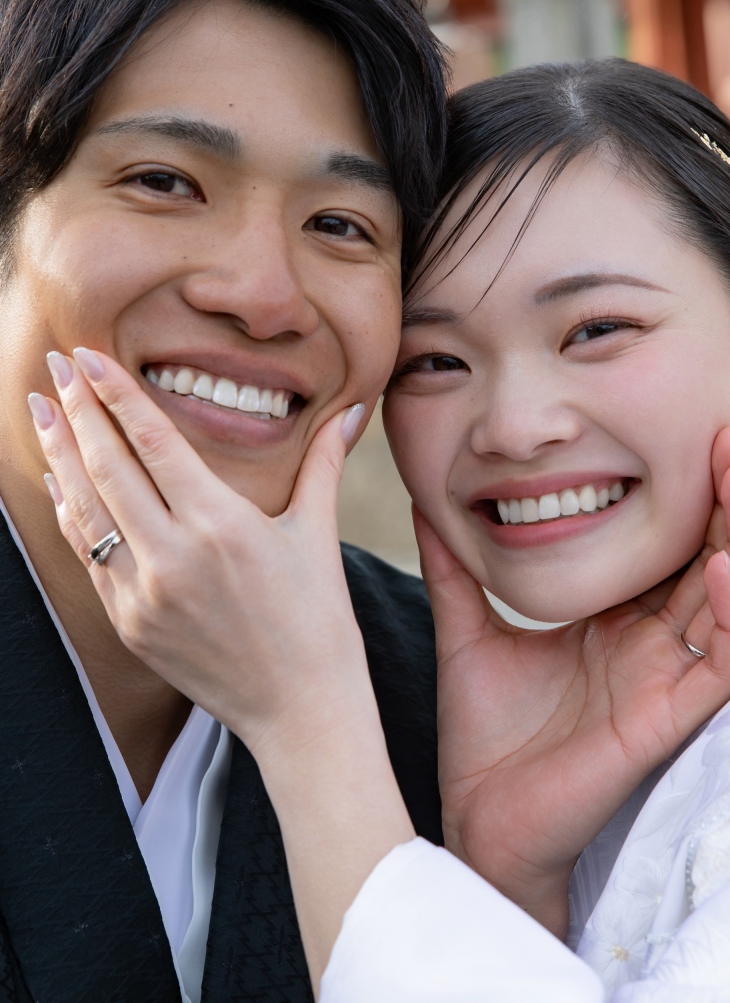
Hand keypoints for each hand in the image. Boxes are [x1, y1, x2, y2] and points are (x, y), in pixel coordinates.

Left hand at [30, 349, 414, 989]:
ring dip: (60, 455)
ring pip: (87, 509)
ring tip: (42, 410)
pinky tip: (61, 482)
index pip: (154, 441)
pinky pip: (89, 556)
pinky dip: (71, 513)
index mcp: (222, 524)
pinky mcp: (130, 624)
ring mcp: (144, 594)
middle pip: (108, 466)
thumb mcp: (318, 535)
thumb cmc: (318, 619)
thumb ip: (324, 463)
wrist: (301, 710)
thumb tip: (352, 408)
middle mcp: (174, 555)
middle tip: (55, 363)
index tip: (88, 355)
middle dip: (77, 409)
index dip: (116, 392)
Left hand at [418, 427, 729, 937]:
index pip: (662, 544)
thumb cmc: (485, 736)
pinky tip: (716, 566)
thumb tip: (422, 503)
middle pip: (705, 558)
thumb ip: (453, 569)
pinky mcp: (667, 720)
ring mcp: (663, 680)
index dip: (680, 492)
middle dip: (723, 499)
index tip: (681, 428)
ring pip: (725, 600)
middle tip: (725, 433)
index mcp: (611, 620)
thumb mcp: (467, 631)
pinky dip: (724, 614)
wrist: (477, 821)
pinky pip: (717, 662)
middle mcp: (648, 644)